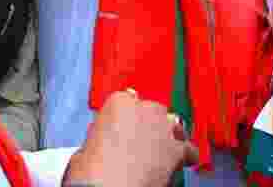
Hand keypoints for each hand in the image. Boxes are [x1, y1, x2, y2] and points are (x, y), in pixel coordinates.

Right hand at [63, 90, 198, 186]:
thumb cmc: (91, 174)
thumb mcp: (84, 150)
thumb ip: (99, 138)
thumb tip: (99, 146)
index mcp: (119, 104)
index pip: (127, 99)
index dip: (125, 117)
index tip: (123, 128)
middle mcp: (145, 110)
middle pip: (153, 110)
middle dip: (148, 124)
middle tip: (138, 143)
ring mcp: (164, 128)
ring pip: (173, 124)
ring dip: (168, 134)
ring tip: (160, 150)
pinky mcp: (178, 150)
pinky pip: (188, 148)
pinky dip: (184, 155)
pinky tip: (180, 162)